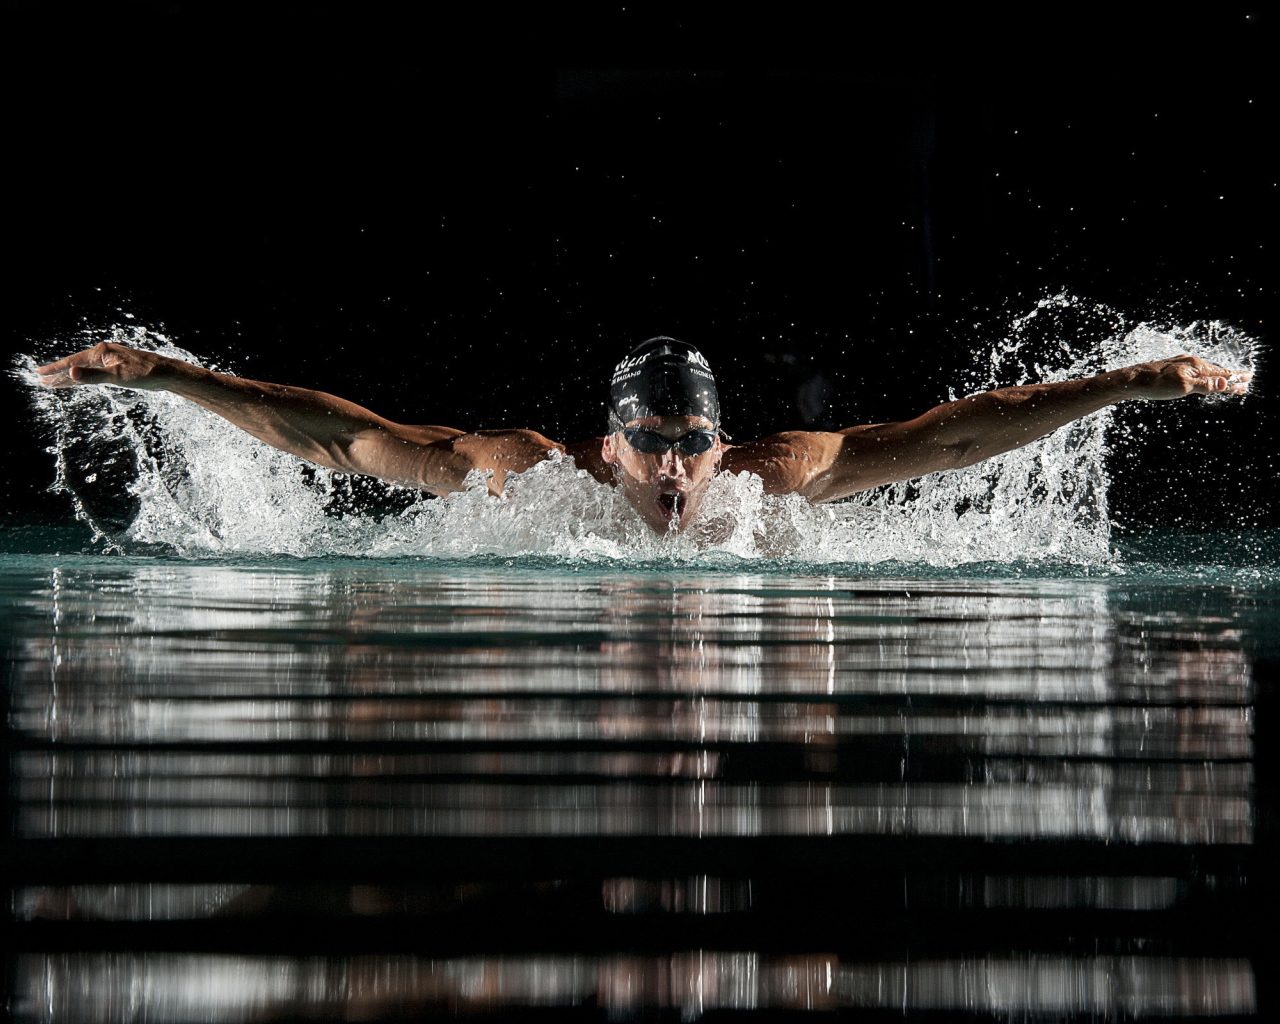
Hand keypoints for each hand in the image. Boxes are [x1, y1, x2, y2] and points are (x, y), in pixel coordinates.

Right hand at [36, 342, 176, 391]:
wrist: (166, 373)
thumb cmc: (144, 373)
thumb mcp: (117, 377)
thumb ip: (93, 376)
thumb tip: (71, 373)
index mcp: (101, 352)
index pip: (73, 362)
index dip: (56, 369)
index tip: (40, 374)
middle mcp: (103, 354)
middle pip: (76, 365)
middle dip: (59, 374)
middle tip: (42, 381)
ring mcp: (110, 361)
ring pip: (84, 370)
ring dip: (70, 377)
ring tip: (54, 384)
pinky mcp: (116, 368)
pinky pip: (93, 373)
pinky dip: (83, 378)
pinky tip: (77, 382)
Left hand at [1123, 354, 1252, 400]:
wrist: (1130, 381)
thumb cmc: (1155, 385)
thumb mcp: (1183, 387)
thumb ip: (1205, 385)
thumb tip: (1226, 382)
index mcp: (1196, 366)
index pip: (1222, 374)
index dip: (1236, 379)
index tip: (1249, 380)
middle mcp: (1190, 362)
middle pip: (1215, 371)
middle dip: (1230, 378)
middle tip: (1245, 383)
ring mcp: (1180, 364)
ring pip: (1205, 371)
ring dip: (1218, 377)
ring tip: (1227, 382)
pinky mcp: (1171, 369)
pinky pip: (1194, 372)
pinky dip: (1204, 376)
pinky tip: (1201, 379)